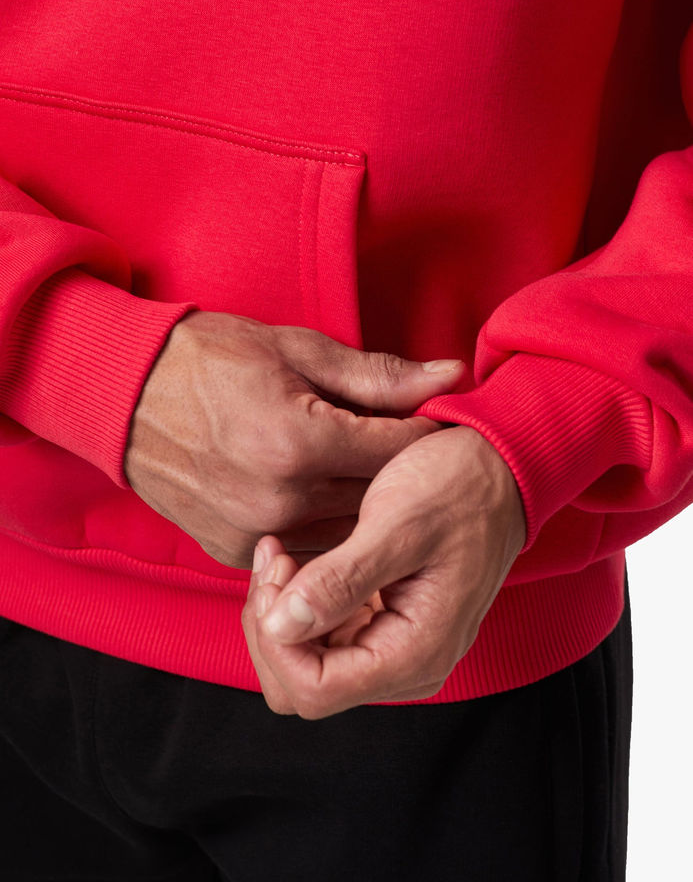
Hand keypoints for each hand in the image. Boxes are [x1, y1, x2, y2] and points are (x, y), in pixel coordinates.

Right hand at [124, 310, 464, 567]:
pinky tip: (322, 492)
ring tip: (361, 466)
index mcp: (298, 441)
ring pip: (347, 532)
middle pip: (379, 498)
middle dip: (398, 471)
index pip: (398, 451)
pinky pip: (306, 547)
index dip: (425, 434)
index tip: (434, 422)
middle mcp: (280, 498)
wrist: (123, 395)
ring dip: (364, 503)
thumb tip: (449, 376)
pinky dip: (323, 523)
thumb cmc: (209, 360)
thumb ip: (378, 375)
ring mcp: (254, 533)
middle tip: (402, 444)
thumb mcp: (297, 350)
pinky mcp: (234, 552)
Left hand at [243, 424, 526, 716]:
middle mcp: (406, 666)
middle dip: (273, 628)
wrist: (495, 468)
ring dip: (279, 614)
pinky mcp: (382, 628)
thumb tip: (282, 627)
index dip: (277, 639)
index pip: (314, 689)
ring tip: (282, 554)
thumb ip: (341, 580)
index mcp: (416, 653)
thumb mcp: (396, 524)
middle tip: (277, 559)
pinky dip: (297, 605)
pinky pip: (321, 641)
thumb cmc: (457, 489)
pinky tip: (296, 560)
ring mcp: (394, 650)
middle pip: (302, 687)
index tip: (280, 569)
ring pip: (304, 666)